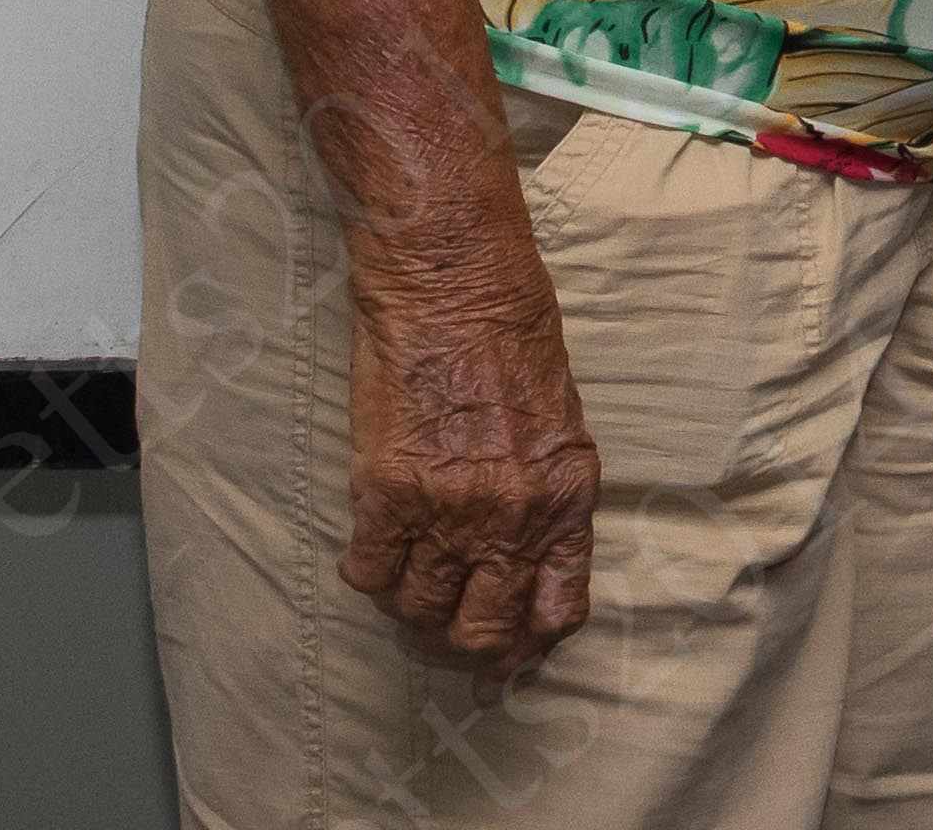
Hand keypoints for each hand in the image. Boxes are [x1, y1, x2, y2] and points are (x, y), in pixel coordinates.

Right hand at [341, 225, 599, 672]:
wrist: (454, 286)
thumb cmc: (512, 340)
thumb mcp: (561, 425)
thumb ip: (548, 499)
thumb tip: (526, 563)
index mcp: (564, 500)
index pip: (557, 611)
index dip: (529, 641)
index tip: (510, 646)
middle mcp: (510, 519)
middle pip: (482, 631)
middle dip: (464, 640)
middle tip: (446, 621)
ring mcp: (446, 511)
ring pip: (420, 610)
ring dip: (412, 603)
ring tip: (409, 572)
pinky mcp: (385, 493)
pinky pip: (369, 573)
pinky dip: (367, 571)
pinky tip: (373, 545)